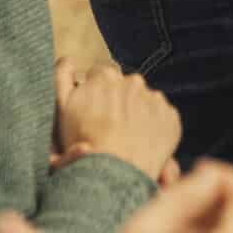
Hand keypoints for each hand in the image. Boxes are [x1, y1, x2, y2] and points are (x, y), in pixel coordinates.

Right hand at [54, 61, 181, 183]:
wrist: (115, 173)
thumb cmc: (83, 141)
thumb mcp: (61, 107)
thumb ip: (61, 76)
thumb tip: (70, 59)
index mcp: (105, 75)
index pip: (100, 74)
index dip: (94, 91)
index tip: (92, 110)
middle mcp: (134, 82)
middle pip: (123, 86)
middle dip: (116, 99)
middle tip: (108, 125)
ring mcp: (155, 99)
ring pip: (143, 100)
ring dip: (135, 111)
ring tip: (125, 135)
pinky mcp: (171, 117)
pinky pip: (161, 116)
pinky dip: (153, 125)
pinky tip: (140, 141)